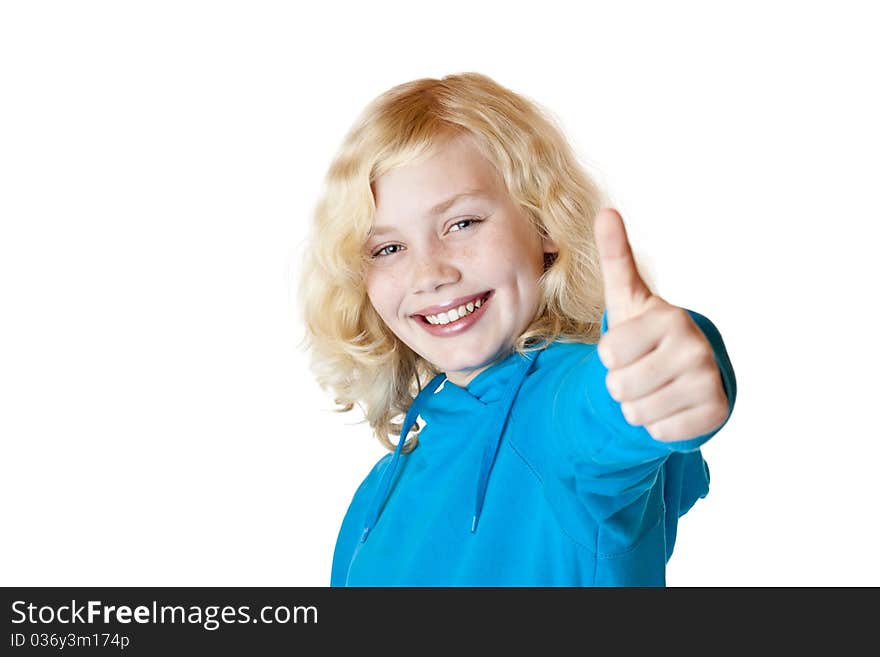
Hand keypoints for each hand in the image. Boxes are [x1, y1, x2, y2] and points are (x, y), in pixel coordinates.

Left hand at [594, 208, 728, 441]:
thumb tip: (605, 211)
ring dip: (637, 406)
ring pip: (637, 413)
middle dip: (621, 384)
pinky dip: (659, 425)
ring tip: (655, 386)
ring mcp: (708, 380)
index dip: (610, 356)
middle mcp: (694, 347)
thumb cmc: (648, 333)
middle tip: (641, 370)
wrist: (689, 369)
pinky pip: (660, 433)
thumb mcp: (629, 298)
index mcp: (668, 318)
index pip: (607, 353)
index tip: (629, 346)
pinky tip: (672, 405)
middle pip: (618, 387)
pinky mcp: (715, 412)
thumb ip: (616, 258)